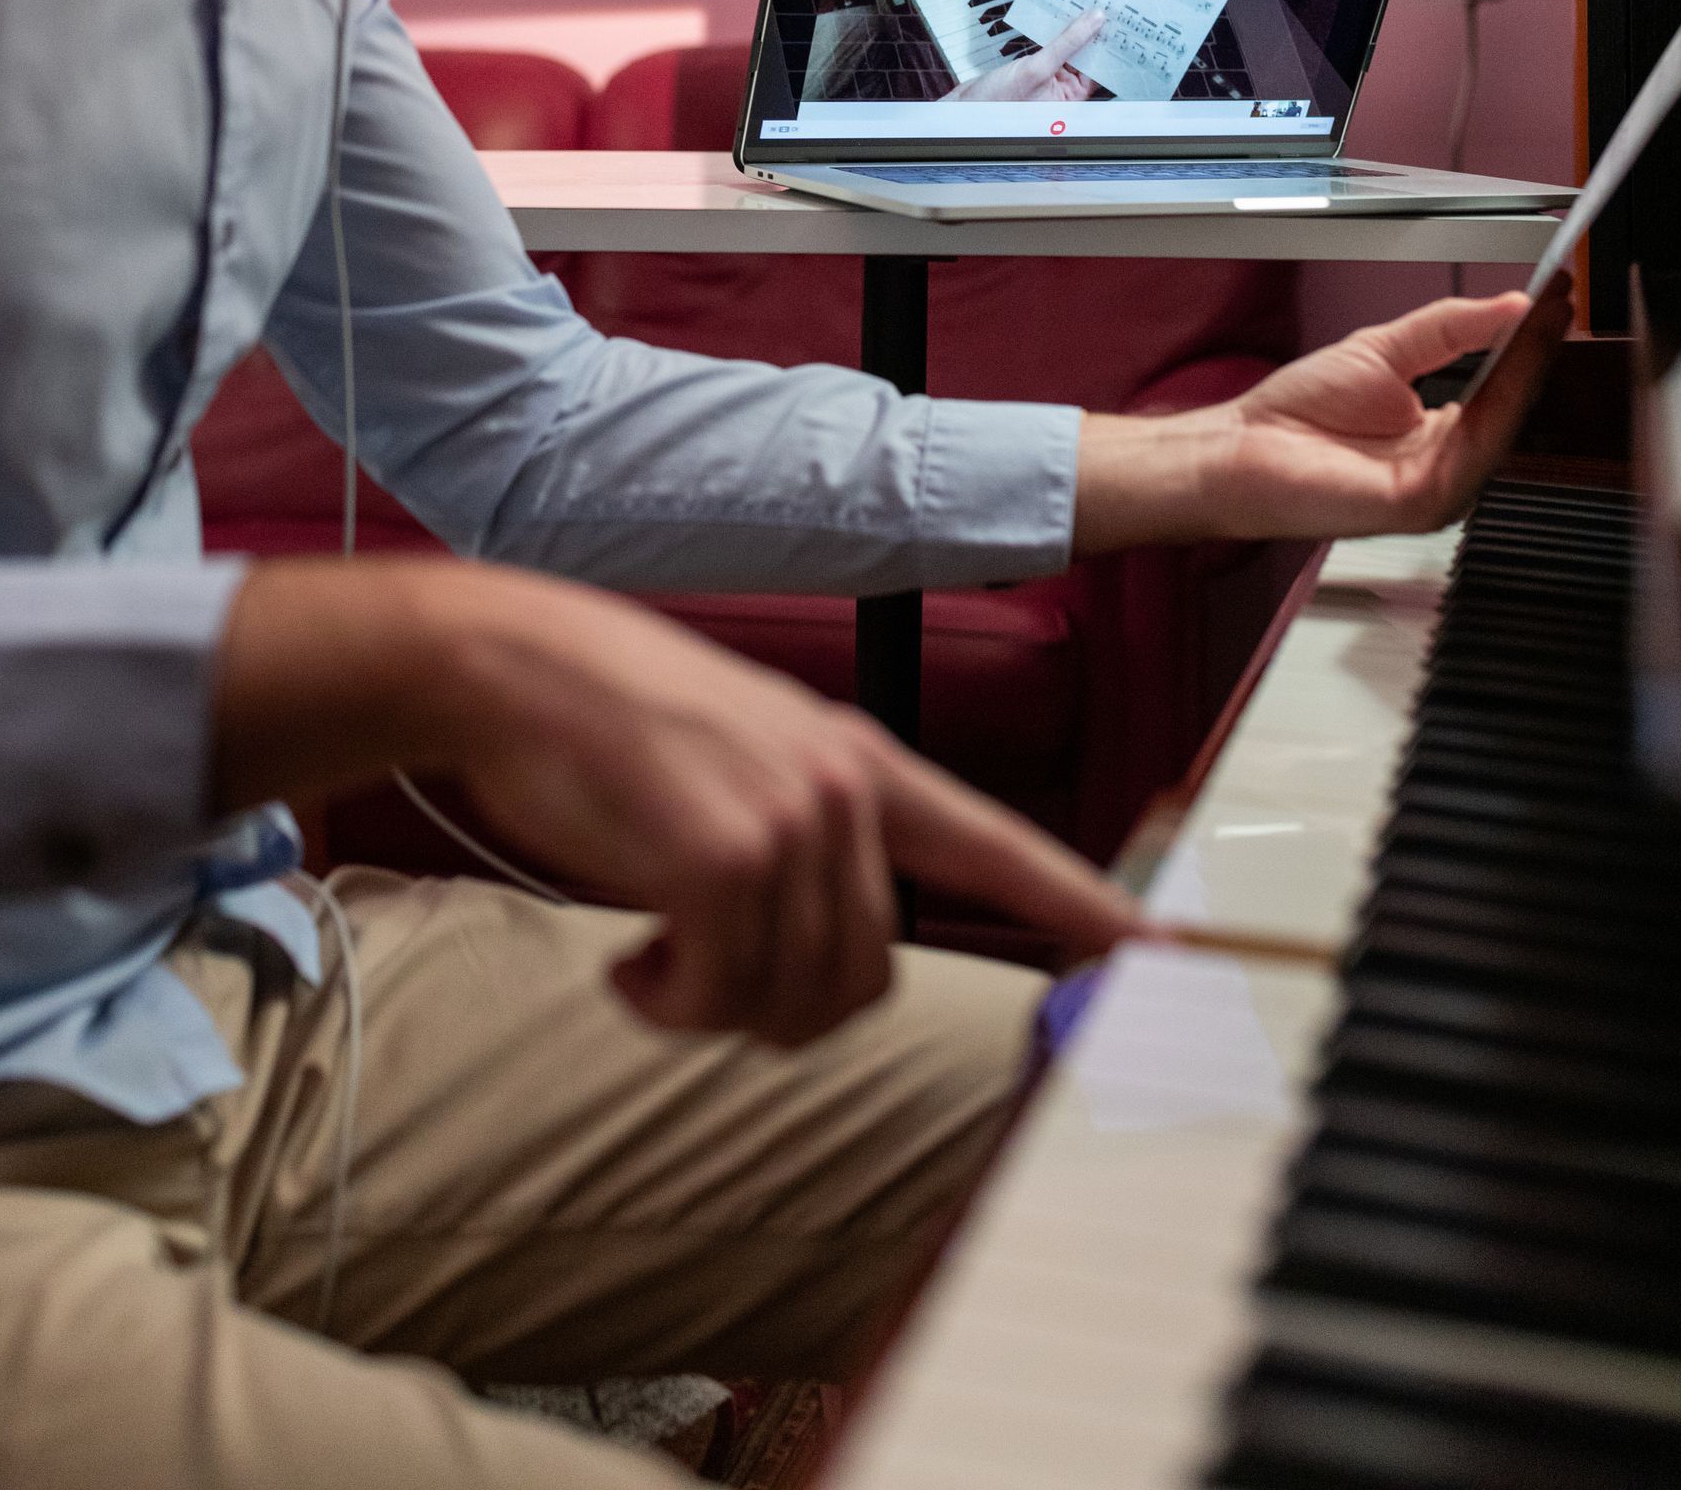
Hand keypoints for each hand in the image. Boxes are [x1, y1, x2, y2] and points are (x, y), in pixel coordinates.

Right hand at [213, 557, 1140, 1047]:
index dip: (1083, 906)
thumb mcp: (743, 767)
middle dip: (780, 1009)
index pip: (999, 845)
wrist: (520, 671)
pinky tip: (625, 966)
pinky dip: (667, 1006)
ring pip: (794, 999)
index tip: (1160, 952)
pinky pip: (721, 996)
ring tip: (652, 954)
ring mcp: (792, 819)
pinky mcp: (725, 856)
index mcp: (862, 763)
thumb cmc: (614, 728)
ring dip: (711, 1007)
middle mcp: (846, 790)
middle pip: (867, 979)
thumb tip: (822, 967)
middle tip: (695, 977)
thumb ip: (807, 844)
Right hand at [945, 8, 1105, 103]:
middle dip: (1091, 37)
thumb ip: (1067, 43)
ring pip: (1069, 53)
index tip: (1116, 25)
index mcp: (1071, 103)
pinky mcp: (1035, 72)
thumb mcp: (1037, 68)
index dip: (1106, 48)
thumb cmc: (996, 104)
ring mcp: (1049, 83)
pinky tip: (1059, 20)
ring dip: (1073, 34)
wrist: (963, 108)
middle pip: (1085, 60)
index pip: (1097, 71)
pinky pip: (1052, 51)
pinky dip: (1055, 36)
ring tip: (1083, 9)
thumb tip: (1093, 22)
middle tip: (1101, 11)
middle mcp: (1063, 95)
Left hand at [1073, 278, 1572, 553]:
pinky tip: (1510, 363)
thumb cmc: (1295, 415)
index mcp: (1442, 437)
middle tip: (1561, 302)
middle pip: (1514, 407)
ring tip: (1543, 320)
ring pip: (1503, 426)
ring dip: (1528, 370)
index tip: (1555, 297)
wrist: (1241, 449)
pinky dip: (1498, 403)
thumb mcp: (1384, 350)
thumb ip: (1448, 328)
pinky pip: (1475, 449)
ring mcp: (1441, 489)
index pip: (1503, 387)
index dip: (1531, 341)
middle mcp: (1449, 466)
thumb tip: (1509, 304)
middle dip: (1540, 351)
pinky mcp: (1423, 501)